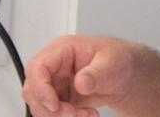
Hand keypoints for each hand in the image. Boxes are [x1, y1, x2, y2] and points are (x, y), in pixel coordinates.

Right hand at [23, 35, 141, 116]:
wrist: (125, 76)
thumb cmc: (119, 60)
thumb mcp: (113, 63)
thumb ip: (96, 73)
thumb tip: (80, 82)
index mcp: (63, 49)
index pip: (38, 67)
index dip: (41, 89)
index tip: (55, 106)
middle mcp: (55, 66)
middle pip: (34, 90)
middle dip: (51, 108)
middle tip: (73, 114)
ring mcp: (54, 83)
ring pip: (41, 106)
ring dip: (60, 116)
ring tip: (85, 115)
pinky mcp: (58, 98)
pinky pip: (51, 113)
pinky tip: (85, 115)